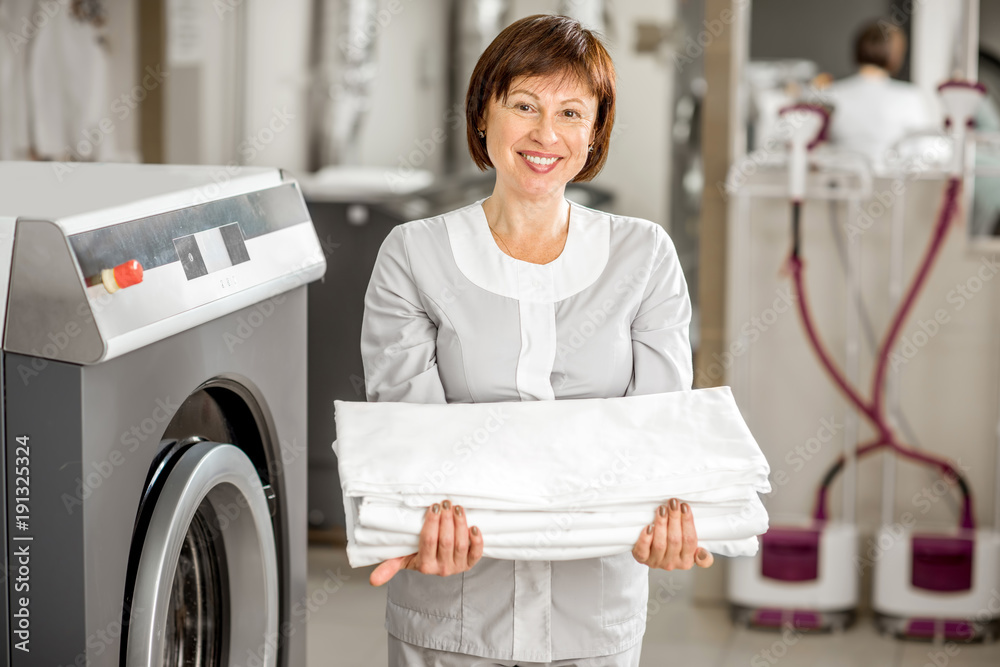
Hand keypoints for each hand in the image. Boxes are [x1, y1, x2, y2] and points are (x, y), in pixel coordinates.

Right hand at [369, 500, 483, 585]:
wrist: (438, 565)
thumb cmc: (419, 556)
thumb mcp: (404, 559)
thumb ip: (390, 566)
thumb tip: (373, 580)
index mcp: (424, 565)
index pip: (428, 541)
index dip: (432, 523)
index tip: (433, 506)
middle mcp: (441, 569)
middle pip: (446, 541)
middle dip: (447, 520)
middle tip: (446, 503)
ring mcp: (457, 567)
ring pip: (461, 544)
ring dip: (460, 524)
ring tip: (457, 508)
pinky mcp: (470, 563)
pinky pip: (477, 553)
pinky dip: (477, 540)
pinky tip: (474, 526)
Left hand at [632, 498, 713, 569]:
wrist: (649, 552)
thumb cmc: (672, 545)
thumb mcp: (688, 548)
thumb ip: (699, 551)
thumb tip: (703, 553)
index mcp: (686, 560)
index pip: (690, 540)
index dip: (688, 522)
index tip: (685, 506)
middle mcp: (672, 563)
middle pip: (675, 540)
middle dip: (674, 518)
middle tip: (673, 503)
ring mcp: (656, 562)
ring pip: (660, 544)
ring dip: (661, 524)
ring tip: (662, 509)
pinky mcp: (642, 559)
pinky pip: (643, 550)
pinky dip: (646, 538)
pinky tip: (648, 527)